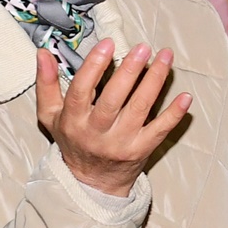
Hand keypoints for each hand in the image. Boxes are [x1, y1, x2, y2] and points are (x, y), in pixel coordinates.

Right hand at [36, 40, 193, 196]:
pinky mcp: (141, 150)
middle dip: (129, 71)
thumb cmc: (72, 140)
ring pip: (139, 108)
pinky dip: (173, 114)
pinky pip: (160, 130)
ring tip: (165, 57)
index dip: (94, 66)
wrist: (91, 182)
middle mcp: (96, 132)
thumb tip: (43, 53)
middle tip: (143, 48)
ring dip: (154, 81)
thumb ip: (46, 84)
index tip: (108, 44)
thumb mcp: (50, 115)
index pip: (81, 90)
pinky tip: (185, 96)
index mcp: (73, 120)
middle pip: (113, 99)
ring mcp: (121, 142)